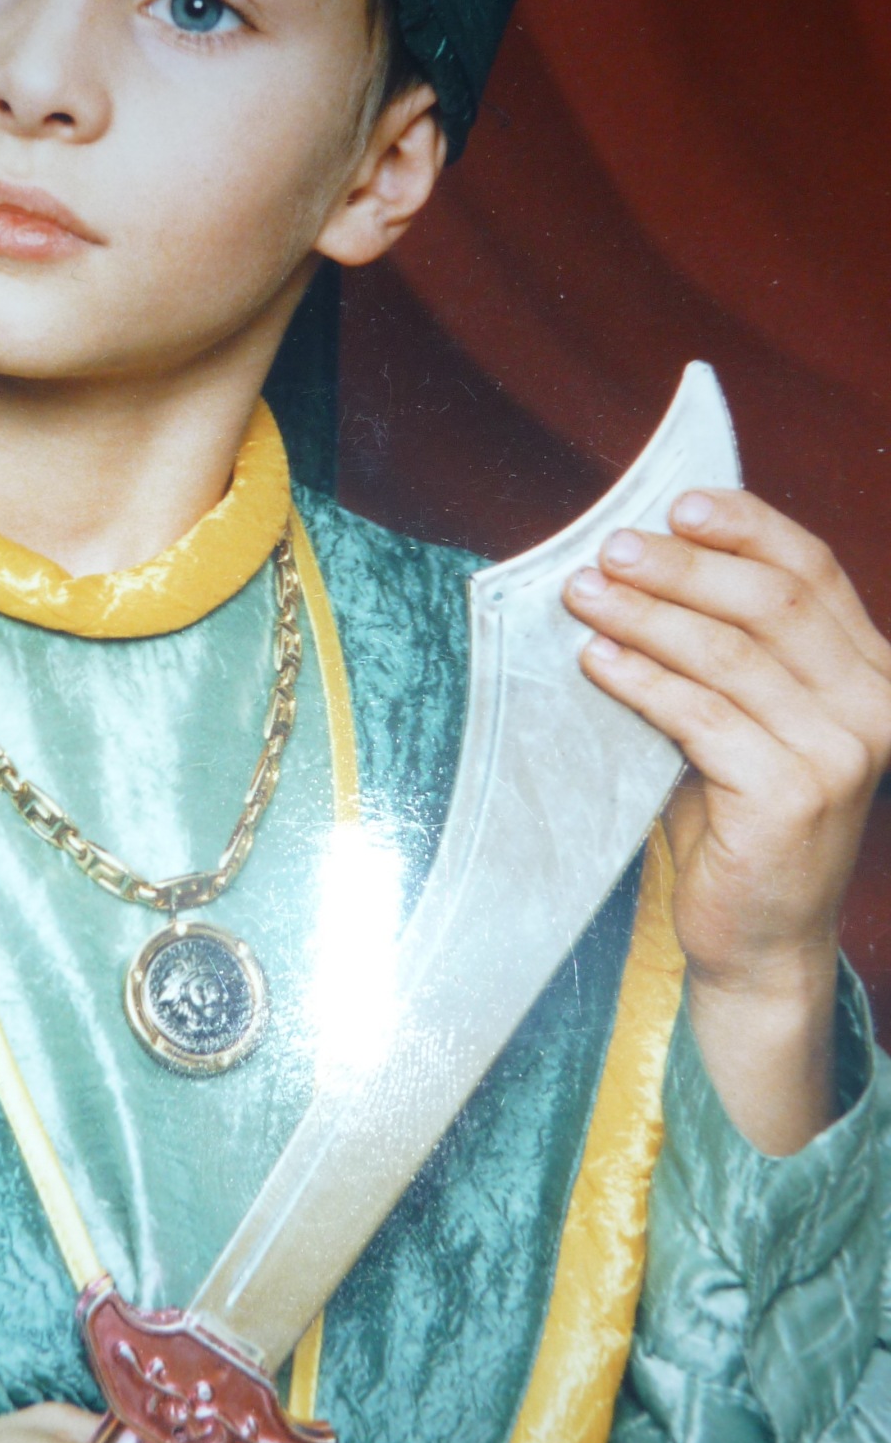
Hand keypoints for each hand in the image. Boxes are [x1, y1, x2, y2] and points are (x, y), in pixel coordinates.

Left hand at [563, 489, 890, 1153]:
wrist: (757, 939)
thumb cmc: (736, 819)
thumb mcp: (745, 719)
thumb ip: (726, 649)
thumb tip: (637, 561)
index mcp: (873, 673)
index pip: (812, 571)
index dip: (744, 526)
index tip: (675, 502)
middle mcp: (874, 707)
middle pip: (770, 602)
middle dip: (680, 566)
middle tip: (606, 549)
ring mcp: (842, 753)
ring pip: (729, 654)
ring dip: (646, 615)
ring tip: (581, 595)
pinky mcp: (794, 795)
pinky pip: (702, 716)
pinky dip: (642, 680)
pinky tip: (597, 659)